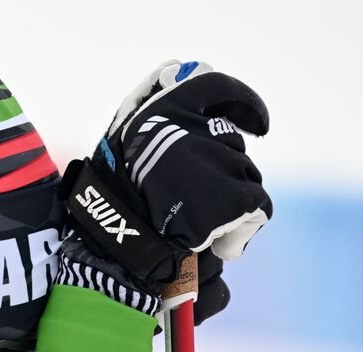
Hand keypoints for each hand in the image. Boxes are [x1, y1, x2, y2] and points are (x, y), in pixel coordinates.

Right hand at [56, 60, 270, 319]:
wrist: (108, 261)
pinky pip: (256, 210)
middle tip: (191, 206)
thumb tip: (178, 79)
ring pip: (246, 179)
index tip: (255, 122)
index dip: (240, 103)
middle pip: (231, 146)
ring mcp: (212, 163)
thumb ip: (152, 129)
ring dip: (229, 206)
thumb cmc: (106, 218)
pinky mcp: (230, 198)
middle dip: (221, 176)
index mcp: (158, 114)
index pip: (214, 88)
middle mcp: (188, 130)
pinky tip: (215, 247)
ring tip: (194, 232)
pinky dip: (240, 230)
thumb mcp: (120, 158)